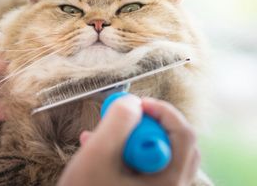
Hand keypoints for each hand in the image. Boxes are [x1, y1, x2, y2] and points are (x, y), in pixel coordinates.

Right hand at [57, 96, 199, 185]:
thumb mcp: (96, 156)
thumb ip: (117, 124)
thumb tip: (133, 103)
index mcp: (169, 184)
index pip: (184, 135)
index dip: (162, 111)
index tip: (137, 103)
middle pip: (175, 142)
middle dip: (145, 126)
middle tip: (120, 122)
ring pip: (158, 153)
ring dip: (132, 138)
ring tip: (103, 136)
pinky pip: (145, 165)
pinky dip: (126, 152)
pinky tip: (98, 149)